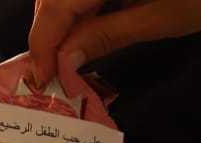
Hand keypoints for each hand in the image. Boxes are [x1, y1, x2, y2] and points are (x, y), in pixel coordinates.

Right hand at [30, 0, 200, 94]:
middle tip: (52, 72)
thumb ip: (106, 35)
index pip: (54, 6)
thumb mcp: (159, 18)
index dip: (42, 44)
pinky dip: (81, 6)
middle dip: (48, 32)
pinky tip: (89, 29)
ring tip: (69, 55)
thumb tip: (63, 61)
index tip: (41, 79)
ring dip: (62, 19)